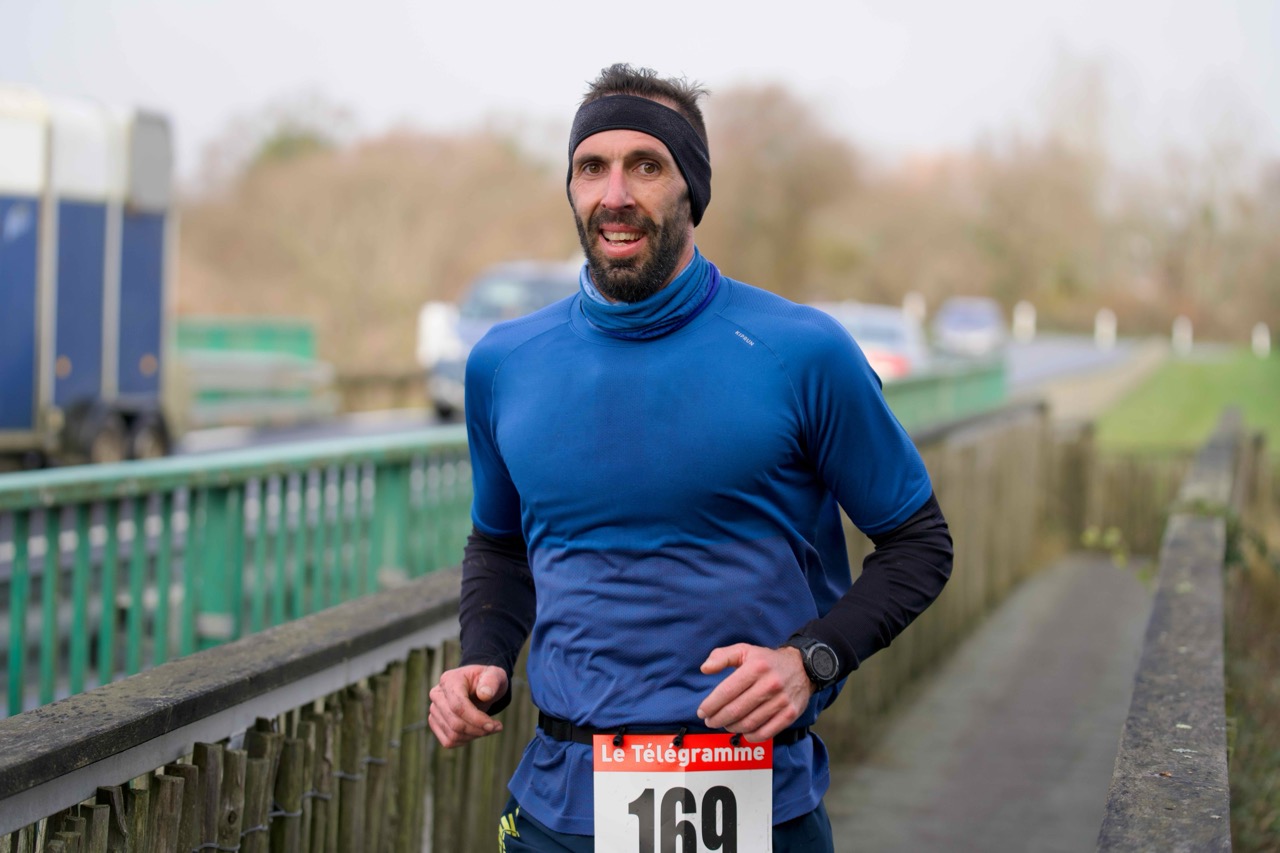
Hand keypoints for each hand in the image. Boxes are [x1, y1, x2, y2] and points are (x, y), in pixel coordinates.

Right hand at [428, 665, 508, 748]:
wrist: (480, 686)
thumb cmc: (487, 680)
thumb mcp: (495, 675)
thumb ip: (492, 681)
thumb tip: (485, 695)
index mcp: (449, 680)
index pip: (458, 706)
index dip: (476, 719)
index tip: (493, 725)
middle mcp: (437, 695)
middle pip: (455, 723)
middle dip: (478, 729)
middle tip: (496, 727)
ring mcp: (434, 710)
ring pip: (452, 734)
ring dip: (474, 736)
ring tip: (490, 728)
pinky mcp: (435, 723)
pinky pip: (448, 741)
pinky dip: (466, 741)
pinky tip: (477, 732)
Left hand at [696, 644, 813, 741]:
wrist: (803, 667)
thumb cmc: (767, 661)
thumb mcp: (744, 650)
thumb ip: (722, 656)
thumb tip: (705, 669)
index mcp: (756, 668)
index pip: (727, 692)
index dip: (711, 705)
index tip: (702, 712)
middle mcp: (769, 685)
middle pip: (736, 710)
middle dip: (717, 719)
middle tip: (709, 721)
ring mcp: (781, 701)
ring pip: (749, 723)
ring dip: (731, 727)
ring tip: (724, 724)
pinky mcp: (789, 714)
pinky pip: (766, 733)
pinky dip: (750, 736)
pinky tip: (743, 732)